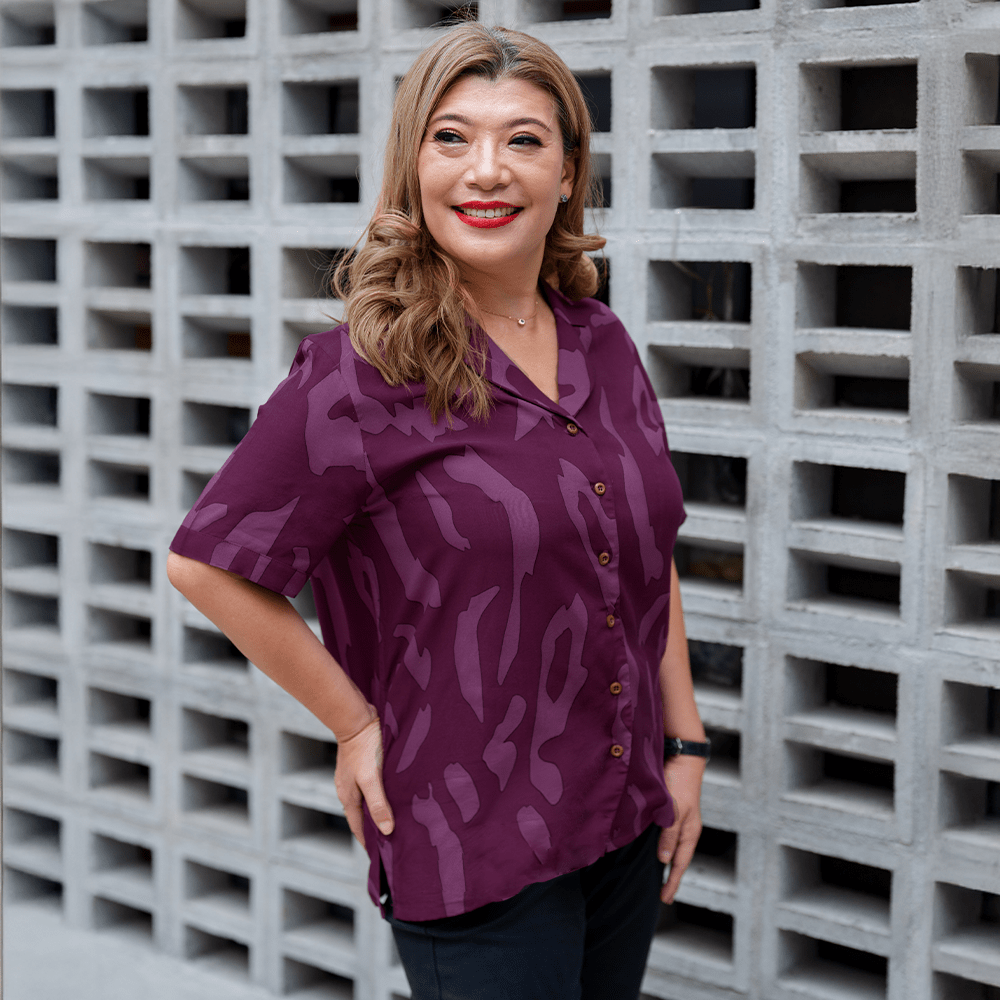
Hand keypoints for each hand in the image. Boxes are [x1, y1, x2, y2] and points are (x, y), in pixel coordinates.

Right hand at [334, 712, 393, 848]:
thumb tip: (386, 831)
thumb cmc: (364, 748)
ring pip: (366, 800)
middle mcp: (348, 790)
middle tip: (393, 839)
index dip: (369, 841)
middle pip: (361, 816)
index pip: (358, 827)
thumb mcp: (372, 779)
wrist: (356, 718)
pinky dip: (380, 795)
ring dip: (378, 810)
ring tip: (396, 818)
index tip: (380, 855)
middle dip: (374, 828)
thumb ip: (378, 804)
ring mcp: (352, 778)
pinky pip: (370, 787)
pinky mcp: (360, 766)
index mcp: (348, 797)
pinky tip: (391, 793)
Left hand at [658, 754, 704, 903]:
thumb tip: (664, 861)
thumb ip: (669, 835)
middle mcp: (685, 828)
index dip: (672, 882)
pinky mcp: (670, 810)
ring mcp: (679, 819)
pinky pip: (665, 834)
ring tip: (657, 876)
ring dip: (666, 861)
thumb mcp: (674, 811)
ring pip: (671, 846)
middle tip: (664, 896)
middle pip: (678, 858)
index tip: (665, 899)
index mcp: (689, 832)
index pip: (680, 863)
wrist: (683, 758)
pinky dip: (661, 845)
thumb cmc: (680, 783)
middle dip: (671, 877)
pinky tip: (653, 847)